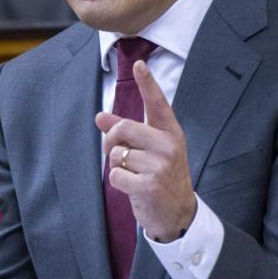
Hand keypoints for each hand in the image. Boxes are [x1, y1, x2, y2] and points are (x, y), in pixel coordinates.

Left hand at [95, 60, 196, 241]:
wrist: (178, 214)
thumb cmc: (161, 177)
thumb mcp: (151, 151)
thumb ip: (127, 133)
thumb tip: (100, 116)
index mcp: (170, 133)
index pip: (158, 104)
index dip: (147, 83)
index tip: (139, 64)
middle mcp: (168, 145)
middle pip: (124, 128)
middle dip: (111, 140)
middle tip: (115, 152)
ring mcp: (160, 165)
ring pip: (117, 154)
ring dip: (117, 166)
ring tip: (133, 174)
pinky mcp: (149, 184)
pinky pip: (116, 175)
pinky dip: (118, 182)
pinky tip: (133, 188)